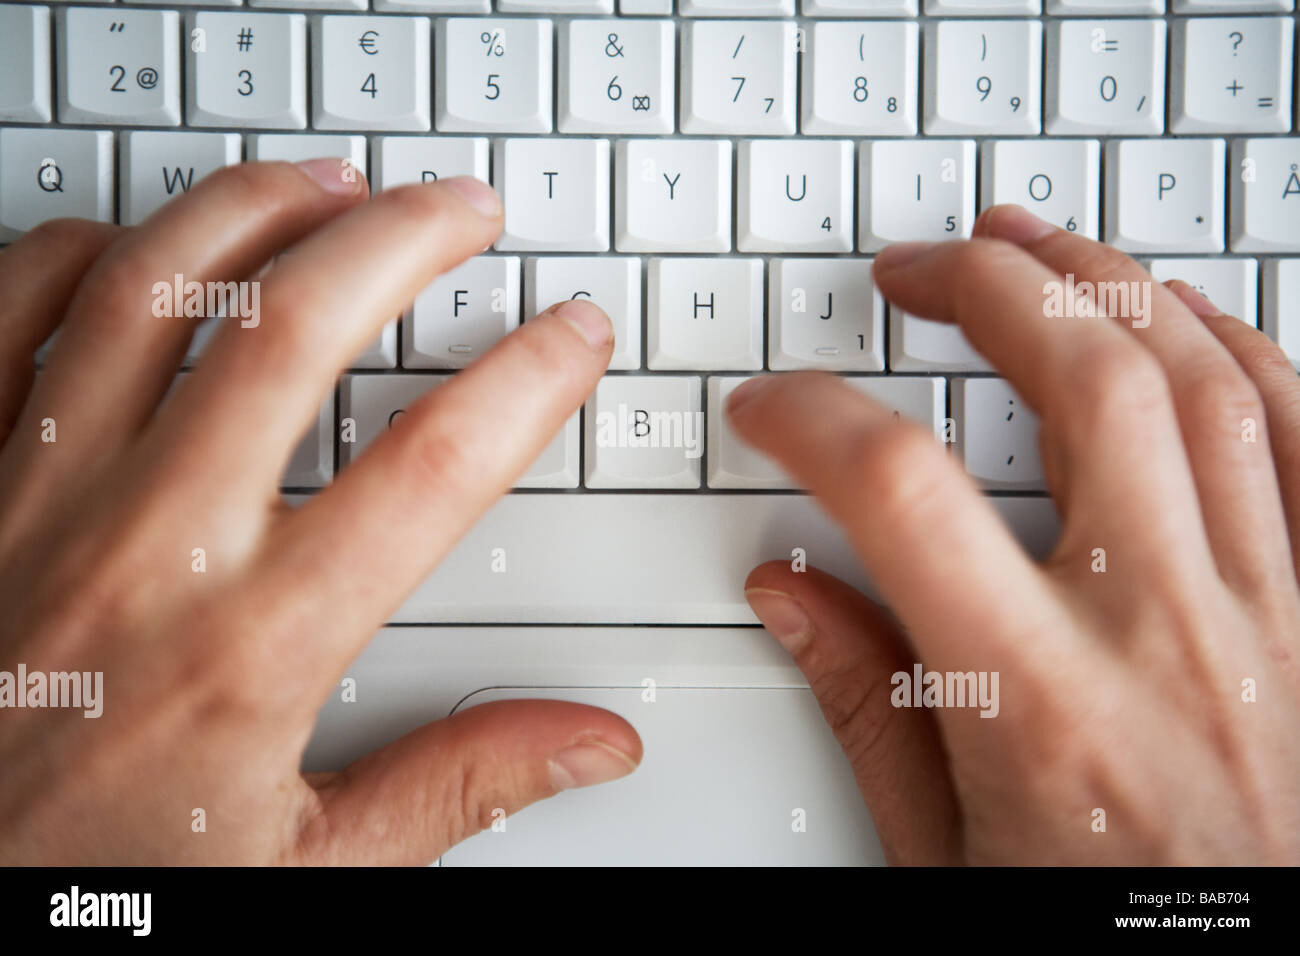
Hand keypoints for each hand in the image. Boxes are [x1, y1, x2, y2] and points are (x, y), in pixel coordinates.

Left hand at [0, 161, 638, 864]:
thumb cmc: (96, 883)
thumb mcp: (305, 865)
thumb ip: (458, 786)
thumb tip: (585, 744)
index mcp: (254, 649)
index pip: (434, 469)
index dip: (528, 380)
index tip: (571, 337)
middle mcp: (145, 552)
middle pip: (295, 330)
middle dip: (404, 239)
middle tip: (466, 210)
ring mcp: (38, 501)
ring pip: (157, 289)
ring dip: (259, 210)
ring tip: (333, 185)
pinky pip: (13, 312)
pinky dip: (85, 251)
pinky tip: (151, 244)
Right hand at [731, 205, 1299, 864]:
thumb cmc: (1099, 921)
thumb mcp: (942, 844)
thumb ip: (864, 703)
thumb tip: (791, 593)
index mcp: (1042, 703)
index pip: (901, 495)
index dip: (813, 419)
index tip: (774, 408)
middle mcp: (1165, 636)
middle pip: (1082, 383)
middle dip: (983, 290)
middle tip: (918, 271)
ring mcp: (1268, 615)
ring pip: (1202, 384)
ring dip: (1106, 284)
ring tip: (1032, 244)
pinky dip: (1240, 350)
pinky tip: (1179, 314)